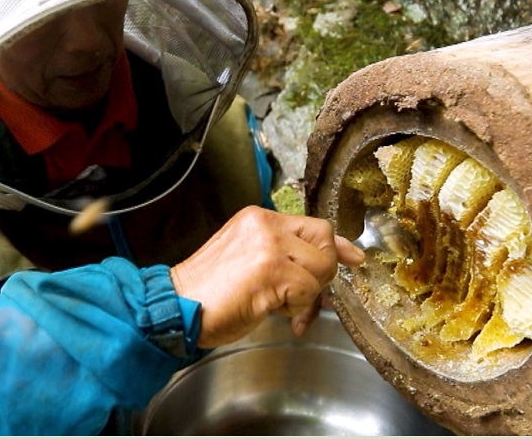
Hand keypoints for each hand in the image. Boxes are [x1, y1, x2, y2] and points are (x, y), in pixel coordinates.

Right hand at [169, 206, 364, 347]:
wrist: (178, 306)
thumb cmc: (210, 292)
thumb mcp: (251, 261)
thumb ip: (287, 255)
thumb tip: (339, 259)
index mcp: (258, 218)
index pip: (314, 224)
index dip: (336, 245)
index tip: (353, 258)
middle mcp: (265, 225)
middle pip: (324, 242)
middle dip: (321, 274)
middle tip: (299, 296)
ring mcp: (269, 246)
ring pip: (321, 268)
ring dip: (307, 296)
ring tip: (279, 307)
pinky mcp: (271, 271)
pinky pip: (308, 291)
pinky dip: (297, 309)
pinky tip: (275, 314)